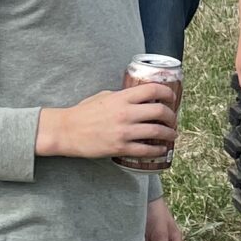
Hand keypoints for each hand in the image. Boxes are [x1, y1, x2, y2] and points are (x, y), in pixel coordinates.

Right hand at [38, 86, 178, 163]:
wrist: (66, 131)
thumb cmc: (83, 112)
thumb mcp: (103, 97)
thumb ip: (122, 97)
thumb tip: (139, 99)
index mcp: (122, 97)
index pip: (152, 90)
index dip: (167, 93)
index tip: (172, 98)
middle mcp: (126, 113)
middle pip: (160, 111)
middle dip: (172, 116)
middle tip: (173, 120)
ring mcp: (124, 131)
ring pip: (157, 132)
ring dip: (169, 134)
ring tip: (172, 135)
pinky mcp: (120, 148)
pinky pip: (146, 150)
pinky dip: (158, 150)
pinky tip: (162, 149)